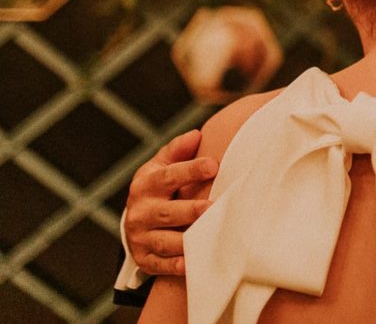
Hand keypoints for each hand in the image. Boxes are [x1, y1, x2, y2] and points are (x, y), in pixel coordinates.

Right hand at [124, 129, 217, 274]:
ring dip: (185, 241)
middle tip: (213, 207)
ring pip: (164, 241)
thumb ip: (178, 151)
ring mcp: (141, 236)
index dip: (190, 170)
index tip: (213, 165)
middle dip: (190, 210)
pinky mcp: (144, 258)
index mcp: (147, 184)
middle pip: (166, 212)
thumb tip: (196, 135)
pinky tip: (191, 263)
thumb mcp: (162, 165)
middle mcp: (141, 211)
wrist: (136, 218)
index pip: (168, 176)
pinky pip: (160, 265)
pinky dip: (174, 266)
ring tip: (208, 236)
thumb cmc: (158, 186)